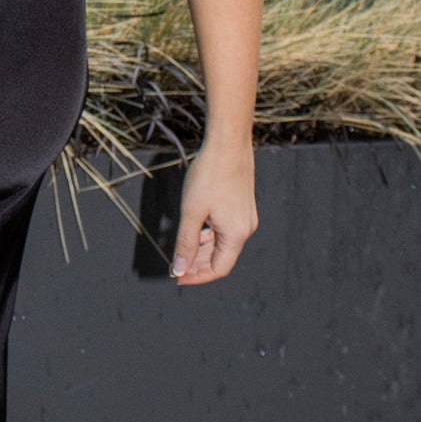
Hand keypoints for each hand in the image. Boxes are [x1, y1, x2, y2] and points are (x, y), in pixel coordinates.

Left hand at [170, 139, 257, 286]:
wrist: (228, 144)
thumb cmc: (208, 176)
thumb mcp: (191, 212)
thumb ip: (185, 244)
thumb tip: (179, 270)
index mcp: (236, 234)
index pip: (219, 269)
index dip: (197, 276)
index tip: (177, 277)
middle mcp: (245, 228)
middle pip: (221, 258)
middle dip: (198, 265)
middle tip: (175, 268)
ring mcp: (245, 217)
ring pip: (222, 244)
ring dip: (202, 251)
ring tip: (181, 255)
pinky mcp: (241, 206)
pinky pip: (225, 230)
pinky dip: (209, 236)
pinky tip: (195, 235)